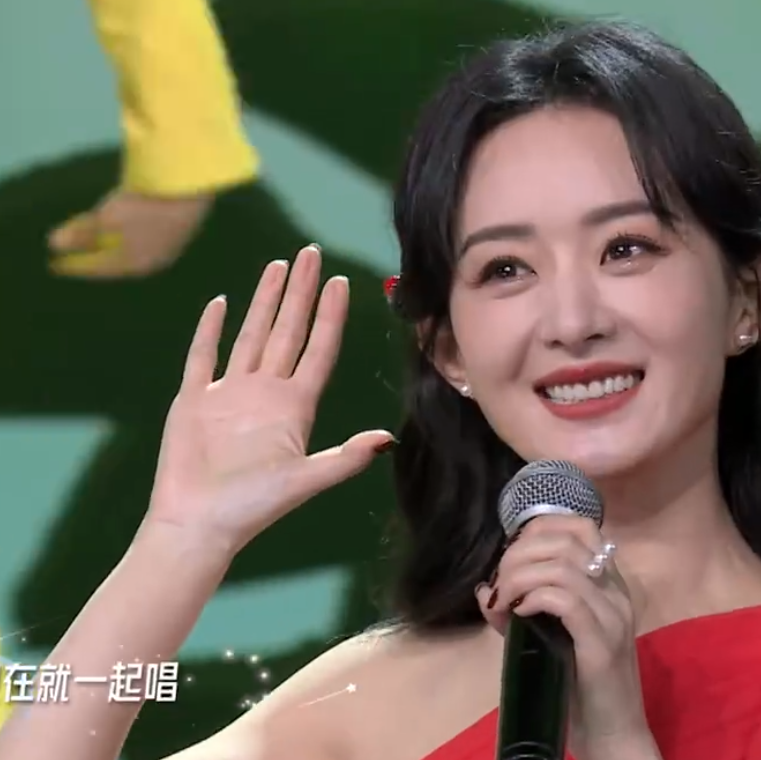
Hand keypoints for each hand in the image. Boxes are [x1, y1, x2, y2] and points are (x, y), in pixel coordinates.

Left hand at [47, 189, 211, 277]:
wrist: (189, 190)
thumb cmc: (145, 207)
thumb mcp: (107, 218)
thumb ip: (82, 232)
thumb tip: (54, 244)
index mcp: (135, 264)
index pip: (99, 269)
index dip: (75, 265)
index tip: (54, 263)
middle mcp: (152, 260)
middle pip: (114, 259)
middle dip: (91, 254)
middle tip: (68, 250)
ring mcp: (166, 245)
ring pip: (128, 247)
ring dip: (108, 243)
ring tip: (90, 235)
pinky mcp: (174, 228)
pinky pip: (140, 235)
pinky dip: (123, 232)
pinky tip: (119, 223)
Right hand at [145, 246, 393, 553]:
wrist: (198, 524)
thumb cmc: (253, 507)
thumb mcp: (305, 480)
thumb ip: (344, 459)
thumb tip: (388, 438)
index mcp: (294, 407)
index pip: (318, 349)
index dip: (330, 316)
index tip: (341, 282)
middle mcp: (266, 393)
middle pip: (288, 330)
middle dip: (299, 292)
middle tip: (310, 252)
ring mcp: (231, 393)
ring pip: (251, 335)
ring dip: (263, 301)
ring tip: (276, 266)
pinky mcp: (195, 399)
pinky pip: (203, 356)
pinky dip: (211, 329)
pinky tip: (221, 302)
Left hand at [476, 516, 653, 758]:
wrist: (613, 734)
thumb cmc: (579, 685)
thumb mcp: (547, 637)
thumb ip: (521, 609)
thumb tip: (485, 589)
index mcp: (608, 584)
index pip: (580, 527)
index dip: (537, 529)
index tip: (510, 556)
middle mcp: (615, 591)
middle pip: (564, 541)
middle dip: (518, 555)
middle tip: (499, 586)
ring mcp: (612, 616)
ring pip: (561, 567)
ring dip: (520, 577)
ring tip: (505, 601)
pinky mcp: (602, 643)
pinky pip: (566, 601)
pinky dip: (534, 599)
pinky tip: (520, 614)